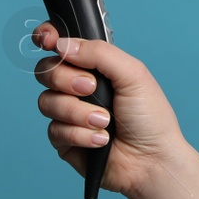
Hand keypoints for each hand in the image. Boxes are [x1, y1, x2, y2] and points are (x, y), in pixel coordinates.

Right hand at [32, 23, 186, 198]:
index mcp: (97, 67)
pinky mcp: (64, 140)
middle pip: (46, 70)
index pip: (63, 46)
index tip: (46, 39)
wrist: (151, 160)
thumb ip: (99, 54)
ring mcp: (70, 114)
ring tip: (105, 122)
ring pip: (47, 101)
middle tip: (91, 88)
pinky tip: (101, 141)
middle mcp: (79, 87)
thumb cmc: (150, 117)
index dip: (48, 38)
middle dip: (66, 79)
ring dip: (77, 112)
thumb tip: (63, 43)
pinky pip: (54, 130)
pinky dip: (79, 134)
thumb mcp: (133, 75)